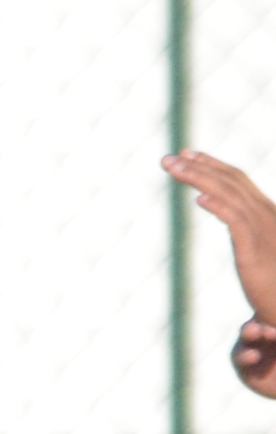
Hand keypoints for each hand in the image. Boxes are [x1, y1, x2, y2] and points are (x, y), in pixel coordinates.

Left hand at [171, 153, 275, 399]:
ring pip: (229, 196)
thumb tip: (215, 203)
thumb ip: (241, 225)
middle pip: (230, 182)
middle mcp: (266, 215)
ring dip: (199, 179)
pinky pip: (237, 223)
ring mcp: (262, 231)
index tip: (188, 154)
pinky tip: (199, 199)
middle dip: (198, 167)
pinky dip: (220, 207)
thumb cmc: (273, 280)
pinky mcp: (255, 251)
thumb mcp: (255, 244)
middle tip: (168, 158)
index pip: (238, 180)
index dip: (212, 165)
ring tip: (174, 168)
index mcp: (265, 212)